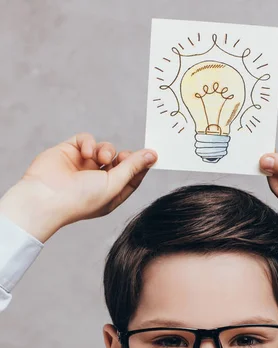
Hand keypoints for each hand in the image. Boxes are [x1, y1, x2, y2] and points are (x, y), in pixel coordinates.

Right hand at [0, 133, 157, 241]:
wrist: (45, 197)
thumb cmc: (81, 199)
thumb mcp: (114, 184)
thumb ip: (133, 168)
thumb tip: (153, 155)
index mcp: (110, 194)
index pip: (132, 178)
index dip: (141, 166)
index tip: (152, 155)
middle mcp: (97, 181)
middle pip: (120, 162)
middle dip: (124, 158)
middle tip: (123, 158)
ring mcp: (83, 166)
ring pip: (104, 149)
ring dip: (106, 150)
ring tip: (100, 157)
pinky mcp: (69, 152)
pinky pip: (86, 140)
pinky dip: (89, 142)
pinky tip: (86, 152)